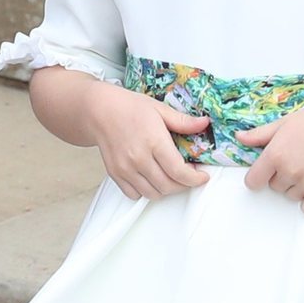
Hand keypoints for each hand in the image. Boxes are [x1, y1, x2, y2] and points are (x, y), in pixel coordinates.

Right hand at [86, 84, 211, 200]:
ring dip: (166, 189)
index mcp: (154, 141)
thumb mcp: (159, 109)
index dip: (194, 179)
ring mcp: (125, 169)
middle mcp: (139, 158)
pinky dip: (146, 191)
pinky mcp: (115, 174)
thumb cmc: (129, 107)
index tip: (202, 176)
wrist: (99, 110)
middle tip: (188, 175)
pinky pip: (134, 194)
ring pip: (153, 194)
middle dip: (183, 185)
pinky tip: (152, 178)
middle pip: (168, 186)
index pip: (179, 172)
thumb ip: (183, 121)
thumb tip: (204, 123)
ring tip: (170, 176)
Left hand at [233, 102, 303, 215]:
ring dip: (295, 187)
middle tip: (294, 161)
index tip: (265, 172)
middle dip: (280, 177)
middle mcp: (289, 171)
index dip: (258, 177)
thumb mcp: (283, 123)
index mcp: (275, 155)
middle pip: (274, 188)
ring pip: (291, 196)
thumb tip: (239, 137)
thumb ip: (259, 135)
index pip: (253, 182)